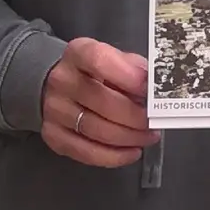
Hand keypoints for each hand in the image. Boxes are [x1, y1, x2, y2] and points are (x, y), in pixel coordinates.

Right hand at [41, 37, 158, 167]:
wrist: (59, 85)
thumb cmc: (95, 72)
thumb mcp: (116, 59)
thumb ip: (135, 69)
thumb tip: (156, 87)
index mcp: (78, 53)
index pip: (100, 61)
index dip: (128, 76)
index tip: (149, 90)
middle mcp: (62, 80)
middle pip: (103, 102)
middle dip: (135, 116)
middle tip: (155, 122)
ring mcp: (54, 110)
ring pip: (96, 130)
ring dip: (129, 138)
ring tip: (148, 137)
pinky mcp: (53, 135)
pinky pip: (85, 152)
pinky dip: (113, 156)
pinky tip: (131, 152)